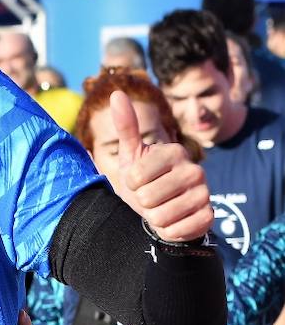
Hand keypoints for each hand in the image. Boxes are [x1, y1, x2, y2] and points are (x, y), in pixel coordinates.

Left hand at [107, 91, 212, 241]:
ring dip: (154, 217)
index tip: (138, 180)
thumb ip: (126, 125)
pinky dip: (168, 230)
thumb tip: (116, 93)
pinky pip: (177, 230)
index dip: (131, 183)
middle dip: (142, 202)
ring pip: (161, 215)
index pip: (136, 175)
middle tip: (149, 197)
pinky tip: (173, 221)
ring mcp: (205, 192)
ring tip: (160, 209)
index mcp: (174, 151)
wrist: (163, 212)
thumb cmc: (143, 182)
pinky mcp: (209, 215)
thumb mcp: (131, 154)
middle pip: (147, 197)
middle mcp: (194, 169)